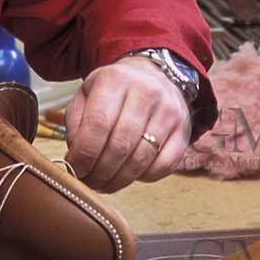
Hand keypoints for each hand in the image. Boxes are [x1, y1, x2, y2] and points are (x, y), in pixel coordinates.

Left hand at [65, 56, 190, 190]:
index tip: (76, 170)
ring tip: (105, 183)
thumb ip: (76, 125)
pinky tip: (130, 174)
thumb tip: (76, 161)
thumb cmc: (115, 91)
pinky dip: (144, 177)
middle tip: (90, 182)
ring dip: (119, 180)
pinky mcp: (183, 130)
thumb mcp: (87, 95)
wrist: (152, 76)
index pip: (98, 124)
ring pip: (141, 159)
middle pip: (120, 146)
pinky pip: (163, 166)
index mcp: (116, 80)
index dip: (85, 154)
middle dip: (100, 172)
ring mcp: (169, 112)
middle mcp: (146, 92)